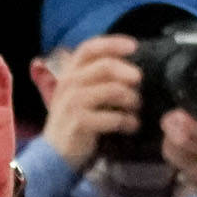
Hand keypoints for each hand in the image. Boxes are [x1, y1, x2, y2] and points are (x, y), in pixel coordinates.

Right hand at [37, 35, 143, 171]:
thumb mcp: (83, 94)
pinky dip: (128, 121)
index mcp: (70, 72)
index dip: (112, 44)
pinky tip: (132, 126)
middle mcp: (69, 83)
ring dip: (132, 99)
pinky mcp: (80, 122)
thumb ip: (99, 79)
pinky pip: (113, 117)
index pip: (89, 48)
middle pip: (105, 67)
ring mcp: (73, 103)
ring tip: (136, 109)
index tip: (133, 46)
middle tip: (140, 81)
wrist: (55, 152)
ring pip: (112, 90)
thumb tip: (132, 70)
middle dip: (128, 73)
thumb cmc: (76, 121)